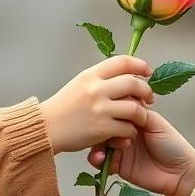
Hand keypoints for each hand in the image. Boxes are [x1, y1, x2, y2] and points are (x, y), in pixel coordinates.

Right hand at [41, 56, 155, 153]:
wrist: (45, 129)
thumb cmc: (62, 108)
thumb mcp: (79, 84)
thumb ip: (100, 80)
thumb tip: (124, 76)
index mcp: (91, 75)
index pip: (122, 62)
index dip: (140, 65)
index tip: (148, 71)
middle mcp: (96, 89)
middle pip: (133, 83)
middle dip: (146, 91)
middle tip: (149, 98)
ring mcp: (100, 109)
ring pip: (135, 108)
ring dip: (141, 115)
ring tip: (139, 119)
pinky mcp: (101, 129)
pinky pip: (127, 128)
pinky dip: (131, 132)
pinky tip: (126, 134)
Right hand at [86, 108, 194, 195]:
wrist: (180, 172)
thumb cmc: (172, 145)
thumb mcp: (155, 122)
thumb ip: (137, 112)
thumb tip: (121, 101)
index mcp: (134, 119)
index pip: (115, 109)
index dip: (111, 108)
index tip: (110, 110)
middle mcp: (125, 132)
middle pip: (104, 126)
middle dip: (101, 127)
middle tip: (108, 131)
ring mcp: (120, 149)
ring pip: (99, 143)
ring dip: (98, 145)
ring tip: (105, 149)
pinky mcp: (117, 166)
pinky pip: (100, 162)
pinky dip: (98, 159)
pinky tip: (101, 159)